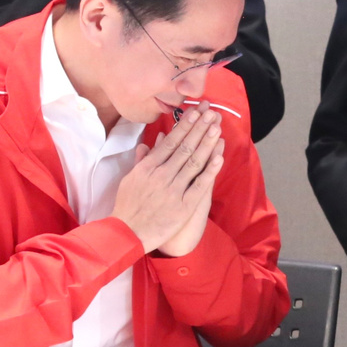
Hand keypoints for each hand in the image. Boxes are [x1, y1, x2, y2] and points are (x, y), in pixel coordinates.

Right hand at [112, 103, 223, 255]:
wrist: (127, 234)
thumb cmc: (128, 207)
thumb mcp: (129, 180)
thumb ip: (141, 161)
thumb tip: (148, 143)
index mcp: (148, 167)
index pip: (170, 142)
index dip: (184, 126)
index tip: (195, 112)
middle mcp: (161, 175)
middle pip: (184, 147)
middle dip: (199, 128)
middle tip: (211, 112)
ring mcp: (173, 190)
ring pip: (193, 162)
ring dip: (206, 143)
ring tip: (216, 127)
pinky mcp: (183, 206)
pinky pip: (199, 185)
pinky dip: (209, 171)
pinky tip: (219, 157)